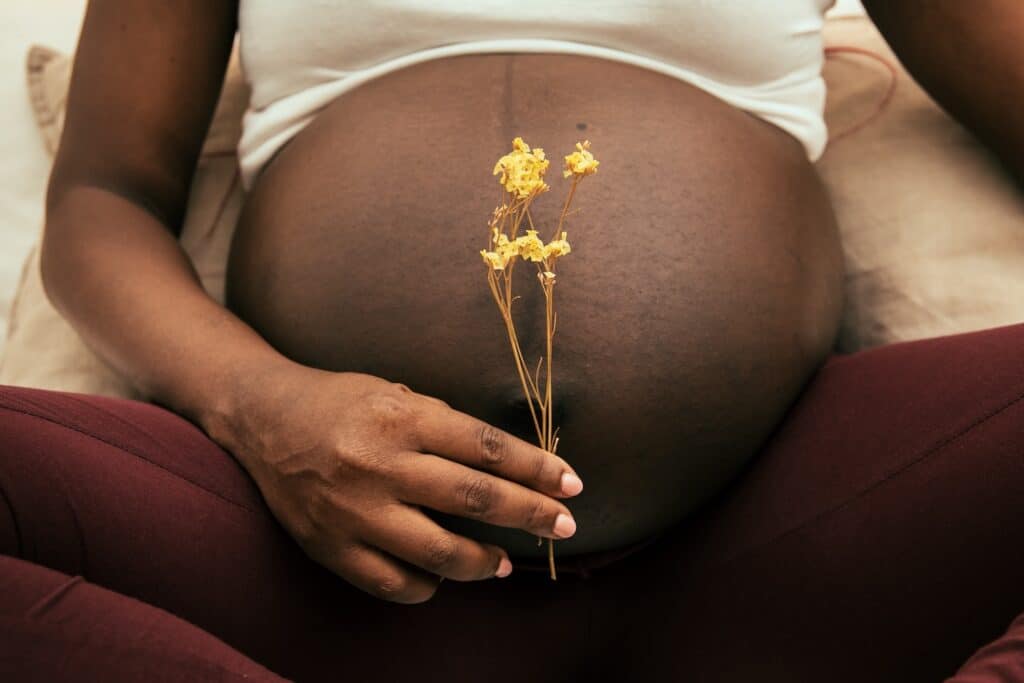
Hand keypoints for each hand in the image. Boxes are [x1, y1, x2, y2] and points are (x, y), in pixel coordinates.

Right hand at [220, 363, 583, 603]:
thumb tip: (508, 467)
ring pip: (439, 552)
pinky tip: (440, 576)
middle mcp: (380, 464)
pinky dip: (427, 585)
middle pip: (475, 498)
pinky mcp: (330, 547)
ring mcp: (354, 511)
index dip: (537, 468)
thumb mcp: (396, 393)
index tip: (571, 484)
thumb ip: (446, 427)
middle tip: (564, 526)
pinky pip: (394, 583)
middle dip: (531, 515)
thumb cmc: (340, 401)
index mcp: (401, 418)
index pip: (487, 448)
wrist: (262, 418)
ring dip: (483, 562)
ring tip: (503, 563)